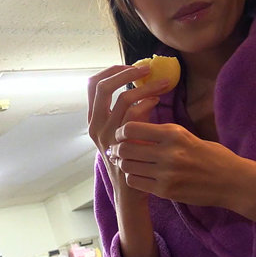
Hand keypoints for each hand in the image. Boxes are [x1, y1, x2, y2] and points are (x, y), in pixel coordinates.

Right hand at [87, 65, 169, 201]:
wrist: (131, 190)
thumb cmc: (132, 157)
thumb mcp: (125, 131)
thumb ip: (129, 110)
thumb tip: (144, 84)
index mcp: (93, 119)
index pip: (92, 85)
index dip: (111, 71)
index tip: (130, 66)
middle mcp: (95, 125)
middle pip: (102, 86)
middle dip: (125, 73)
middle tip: (146, 68)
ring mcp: (106, 135)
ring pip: (122, 98)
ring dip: (145, 86)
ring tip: (162, 83)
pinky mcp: (120, 142)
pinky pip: (133, 114)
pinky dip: (147, 102)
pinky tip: (158, 101)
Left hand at [112, 122, 255, 225]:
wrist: (231, 181)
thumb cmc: (210, 155)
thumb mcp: (186, 136)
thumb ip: (162, 133)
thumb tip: (135, 129)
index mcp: (173, 133)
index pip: (132, 128)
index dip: (121, 131)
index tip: (121, 134)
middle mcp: (168, 152)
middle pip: (126, 148)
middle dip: (118, 149)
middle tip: (117, 150)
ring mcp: (166, 173)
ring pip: (128, 166)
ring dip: (124, 164)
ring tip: (127, 162)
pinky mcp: (166, 190)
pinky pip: (136, 182)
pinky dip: (133, 177)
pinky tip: (139, 175)